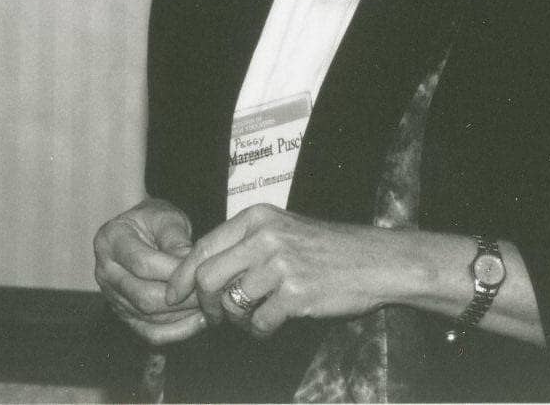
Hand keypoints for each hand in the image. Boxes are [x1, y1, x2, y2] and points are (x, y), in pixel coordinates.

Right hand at [94, 197, 208, 344]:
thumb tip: (190, 266)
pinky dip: (177, 332)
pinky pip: (150, 333)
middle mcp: (105, 271)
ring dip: (183, 316)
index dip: (174, 273)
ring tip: (209, 306)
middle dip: (182, 298)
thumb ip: (176, 239)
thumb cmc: (154, 221)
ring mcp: (112, 295)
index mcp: (110, 240)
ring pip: (148, 317)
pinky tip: (198, 321)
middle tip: (210, 294)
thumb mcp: (166, 218)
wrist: (142, 230)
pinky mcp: (124, 314)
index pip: (142, 264)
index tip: (202, 273)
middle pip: (144, 296)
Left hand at [166, 204, 406, 337]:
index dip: (182, 275)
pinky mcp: (298, 294)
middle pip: (207, 277)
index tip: (173, 294)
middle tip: (211, 316)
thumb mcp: (281, 229)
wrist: (377, 261)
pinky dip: (259, 331)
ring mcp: (281, 265)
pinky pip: (260, 322)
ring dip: (235, 319)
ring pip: (232, 302)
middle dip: (202, 304)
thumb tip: (201, 272)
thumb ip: (244, 244)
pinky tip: (268, 327)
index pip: (202, 246)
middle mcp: (265, 237)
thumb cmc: (326, 248)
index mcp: (256, 218)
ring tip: (249, 319)